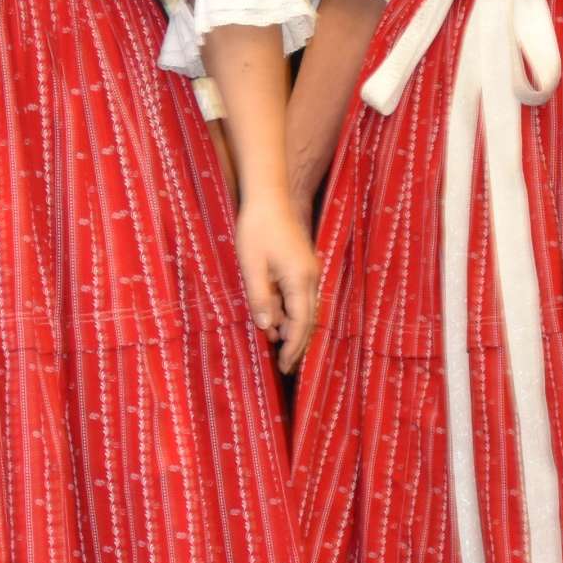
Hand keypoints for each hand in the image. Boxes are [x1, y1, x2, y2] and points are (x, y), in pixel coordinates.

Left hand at [235, 192, 322, 374]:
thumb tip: (268, 328)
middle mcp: (310, 277)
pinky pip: (299, 296)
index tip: (285, 366)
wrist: (268, 197)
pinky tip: (274, 319)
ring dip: (291, 327)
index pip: (301, 323)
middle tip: (284, 366)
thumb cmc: (257, 229)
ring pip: (304, 308)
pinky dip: (289, 311)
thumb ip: (260, 299)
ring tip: (275, 345)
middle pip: (308, 320)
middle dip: (296, 344)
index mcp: (300, 279)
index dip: (294, 347)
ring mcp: (308, 270)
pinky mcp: (302, 265)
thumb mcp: (251, 266)